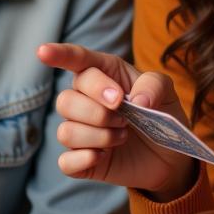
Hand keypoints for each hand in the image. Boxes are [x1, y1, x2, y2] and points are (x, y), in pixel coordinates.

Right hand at [37, 42, 196, 199]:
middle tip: (126, 118)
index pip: (75, 60)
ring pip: (66, 131)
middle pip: (66, 100)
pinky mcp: (81, 160)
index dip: (58, 55)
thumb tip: (135, 101)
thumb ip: (153, 85)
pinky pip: (66, 161)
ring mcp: (80, 131)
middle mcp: (84, 100)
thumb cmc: (161, 114)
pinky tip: (104, 155)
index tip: (43, 52)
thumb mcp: (165, 92)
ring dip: (99, 136)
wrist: (170, 156)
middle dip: (99, 111)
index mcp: (102, 75)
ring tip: (123, 136)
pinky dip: (86, 158)